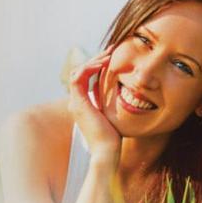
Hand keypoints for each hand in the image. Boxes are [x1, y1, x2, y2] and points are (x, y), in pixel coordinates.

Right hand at [67, 51, 121, 165]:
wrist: (107, 152)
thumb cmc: (114, 137)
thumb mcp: (113, 115)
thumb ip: (112, 104)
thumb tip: (126, 94)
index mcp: (83, 104)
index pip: (85, 77)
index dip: (97, 64)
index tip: (112, 57)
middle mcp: (76, 102)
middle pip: (80, 71)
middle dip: (95, 59)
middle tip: (111, 50)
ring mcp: (75, 102)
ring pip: (78, 71)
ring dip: (93, 61)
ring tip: (108, 55)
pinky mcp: (78, 103)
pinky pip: (78, 77)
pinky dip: (89, 68)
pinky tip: (103, 65)